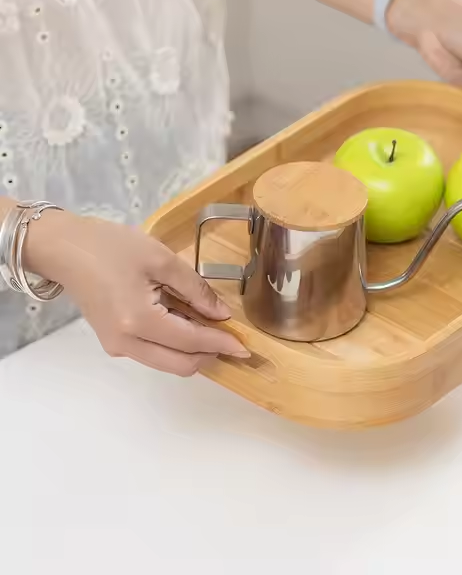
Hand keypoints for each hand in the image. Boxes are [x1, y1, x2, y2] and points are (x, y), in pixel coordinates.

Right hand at [25, 211, 247, 375]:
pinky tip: (185, 319)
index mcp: (139, 321)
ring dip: (192, 348)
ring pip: (167, 362)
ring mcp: (117, 346)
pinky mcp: (113, 342)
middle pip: (180, 364)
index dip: (222, 344)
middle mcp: (127, 343)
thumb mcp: (162, 260)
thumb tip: (221, 314)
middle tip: (232, 339)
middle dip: (210, 354)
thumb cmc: (111, 247)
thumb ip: (196, 289)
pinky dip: (174, 342)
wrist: (65, 248)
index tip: (246, 347)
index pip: (192, 342)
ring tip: (209, 322)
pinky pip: (153, 352)